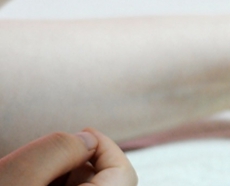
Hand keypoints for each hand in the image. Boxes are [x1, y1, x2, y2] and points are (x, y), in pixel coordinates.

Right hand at [0, 128, 136, 185]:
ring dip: (66, 182)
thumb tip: (88, 140)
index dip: (109, 147)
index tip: (83, 132)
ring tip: (31, 182)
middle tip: (47, 161)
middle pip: (105, 185)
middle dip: (82, 165)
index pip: (124, 175)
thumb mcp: (21, 174)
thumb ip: (60, 148)